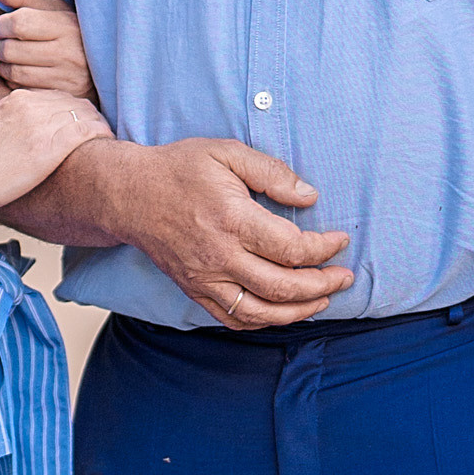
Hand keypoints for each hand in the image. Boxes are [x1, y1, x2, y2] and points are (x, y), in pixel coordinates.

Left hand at [0, 0, 97, 100]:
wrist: (100, 67)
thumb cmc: (68, 31)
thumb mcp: (51, 8)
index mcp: (67, 25)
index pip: (19, 22)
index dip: (1, 24)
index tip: (1, 25)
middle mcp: (70, 53)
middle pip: (11, 50)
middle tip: (2, 42)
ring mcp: (66, 79)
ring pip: (13, 72)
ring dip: (3, 65)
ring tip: (9, 57)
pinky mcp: (59, 98)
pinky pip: (22, 91)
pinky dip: (14, 83)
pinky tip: (20, 74)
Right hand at [0, 86, 110, 213]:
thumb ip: (8, 119)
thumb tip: (18, 131)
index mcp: (16, 99)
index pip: (56, 96)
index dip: (70, 110)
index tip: (76, 123)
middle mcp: (31, 105)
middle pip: (74, 102)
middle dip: (87, 116)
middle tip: (96, 132)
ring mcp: (41, 124)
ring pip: (85, 113)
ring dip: (97, 125)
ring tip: (104, 139)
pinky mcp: (50, 146)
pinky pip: (88, 130)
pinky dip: (101, 134)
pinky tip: (107, 143)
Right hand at [108, 137, 352, 321]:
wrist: (128, 195)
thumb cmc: (179, 169)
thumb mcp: (226, 152)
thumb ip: (272, 172)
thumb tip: (310, 196)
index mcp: (231, 219)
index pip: (291, 248)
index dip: (324, 249)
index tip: (340, 240)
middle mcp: (218, 256)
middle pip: (283, 287)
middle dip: (323, 285)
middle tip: (344, 277)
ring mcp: (204, 279)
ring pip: (260, 313)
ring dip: (298, 312)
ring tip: (323, 300)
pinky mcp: (194, 290)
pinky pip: (233, 319)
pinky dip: (263, 322)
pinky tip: (283, 311)